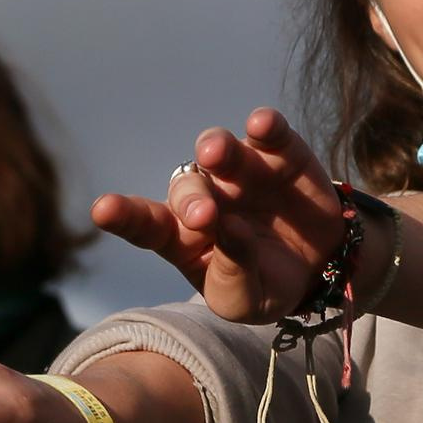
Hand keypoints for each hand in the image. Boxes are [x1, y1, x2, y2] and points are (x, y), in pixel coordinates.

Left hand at [89, 108, 356, 325]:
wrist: (320, 267)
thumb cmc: (265, 285)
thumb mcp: (246, 298)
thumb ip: (233, 271)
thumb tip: (228, 229)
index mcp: (185, 237)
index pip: (147, 224)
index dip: (124, 214)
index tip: (102, 210)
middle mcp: (208, 196)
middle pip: (186, 188)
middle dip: (191, 199)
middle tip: (205, 216)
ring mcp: (242, 171)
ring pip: (219, 149)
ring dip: (216, 147)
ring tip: (215, 154)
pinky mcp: (282, 154)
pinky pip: (270, 133)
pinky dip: (265, 125)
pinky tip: (261, 124)